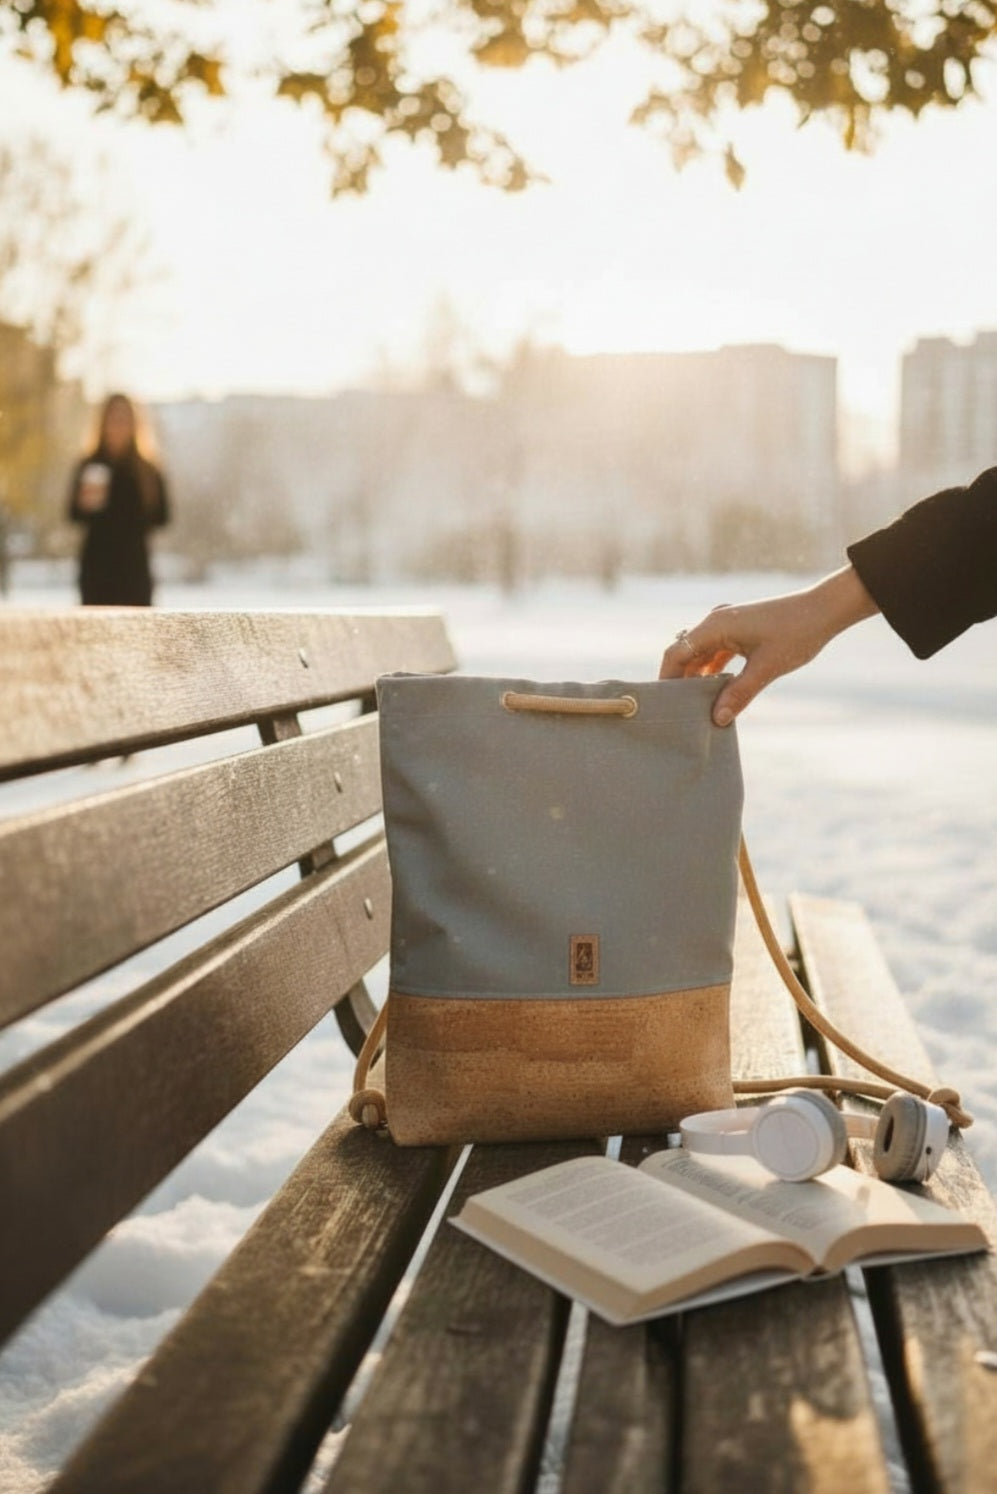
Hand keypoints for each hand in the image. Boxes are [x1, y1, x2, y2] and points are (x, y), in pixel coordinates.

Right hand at [659, 566, 879, 724]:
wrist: (824, 610)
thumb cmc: (797, 633)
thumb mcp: (767, 668)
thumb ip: (739, 694)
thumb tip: (717, 719)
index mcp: (715, 626)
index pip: (676, 654)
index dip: (666, 679)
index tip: (663, 705)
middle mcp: (716, 622)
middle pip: (685, 654)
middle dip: (681, 681)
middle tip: (678, 711)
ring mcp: (727, 625)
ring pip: (701, 655)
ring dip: (698, 678)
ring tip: (696, 706)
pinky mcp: (739, 630)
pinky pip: (716, 652)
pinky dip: (713, 671)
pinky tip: (716, 692)